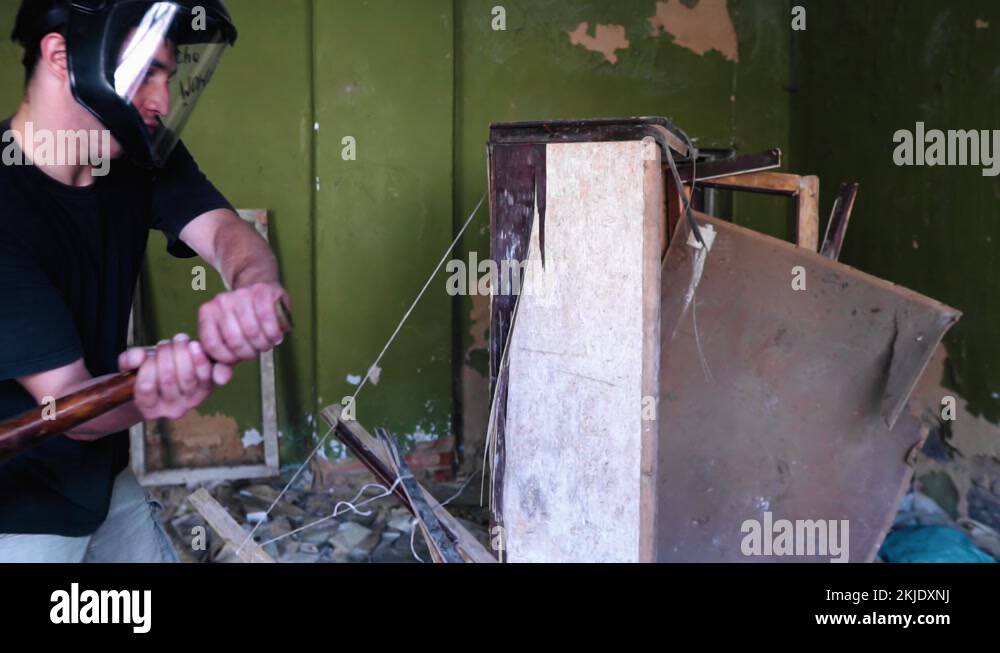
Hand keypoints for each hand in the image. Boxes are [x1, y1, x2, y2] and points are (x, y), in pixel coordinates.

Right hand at [118, 334, 232, 420]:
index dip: (147, 367)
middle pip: (168, 380)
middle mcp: (171, 410)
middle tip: (163, 344)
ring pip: (187, 377)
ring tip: (178, 340)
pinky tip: (195, 346)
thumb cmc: (151, 371)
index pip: (146, 388)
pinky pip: (206, 376)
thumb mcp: (134, 367)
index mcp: (149, 408)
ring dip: (182, 354)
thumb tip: (137, 356)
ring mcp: (191, 402)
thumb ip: (129, 360)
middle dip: (164, 356)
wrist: (175, 375)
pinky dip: (200, 360)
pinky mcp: (207, 391)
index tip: (148, 355)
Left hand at [197, 282, 290, 364]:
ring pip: (252, 332)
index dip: (228, 358)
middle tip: (257, 350)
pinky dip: (273, 333)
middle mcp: (221, 301)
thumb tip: (221, 380)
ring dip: (263, 344)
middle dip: (249, 352)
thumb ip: (223, 363)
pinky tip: (276, 335)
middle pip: (234, 340)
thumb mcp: (230, 343)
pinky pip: (267, 319)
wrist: (261, 293)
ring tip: (267, 343)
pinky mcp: (261, 291)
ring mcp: (241, 294)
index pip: (213, 345)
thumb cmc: (244, 322)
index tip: (239, 357)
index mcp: (207, 313)